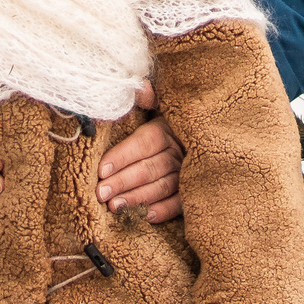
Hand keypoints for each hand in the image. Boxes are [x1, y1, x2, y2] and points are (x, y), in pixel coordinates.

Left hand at [98, 83, 182, 222]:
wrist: (202, 136)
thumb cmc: (167, 123)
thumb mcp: (159, 105)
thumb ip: (147, 98)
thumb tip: (141, 86)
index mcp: (167, 129)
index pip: (144, 142)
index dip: (123, 156)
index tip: (101, 170)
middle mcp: (179, 150)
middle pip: (150, 167)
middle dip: (124, 181)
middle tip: (102, 193)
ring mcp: (188, 172)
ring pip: (162, 186)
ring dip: (139, 198)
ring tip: (116, 207)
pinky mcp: (193, 189)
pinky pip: (180, 203)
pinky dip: (164, 210)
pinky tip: (145, 216)